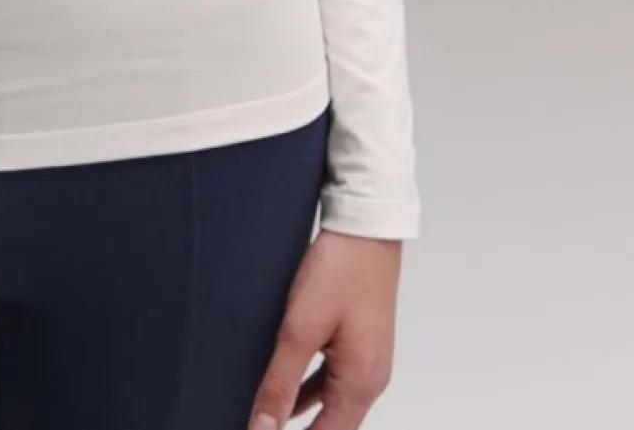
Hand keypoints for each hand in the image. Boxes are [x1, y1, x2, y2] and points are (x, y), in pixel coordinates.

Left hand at [246, 229, 402, 429]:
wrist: (366, 225)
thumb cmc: (342, 269)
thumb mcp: (300, 328)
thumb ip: (280, 382)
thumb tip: (262, 428)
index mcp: (361, 384)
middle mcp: (371, 379)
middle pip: (332, 427)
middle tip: (261, 425)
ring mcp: (368, 361)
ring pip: (332, 405)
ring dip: (301, 414)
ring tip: (267, 416)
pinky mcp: (360, 343)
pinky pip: (333, 381)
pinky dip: (310, 391)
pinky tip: (286, 389)